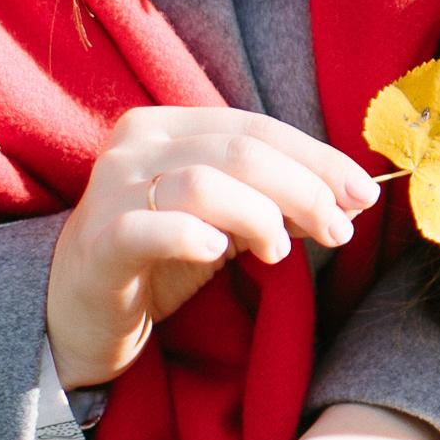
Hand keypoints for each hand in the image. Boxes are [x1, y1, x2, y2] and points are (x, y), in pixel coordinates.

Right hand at [47, 109, 379, 389]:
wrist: (75, 313)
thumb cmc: (157, 258)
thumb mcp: (225, 221)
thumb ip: (276, 200)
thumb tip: (351, 198)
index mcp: (169, 126)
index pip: (257, 128)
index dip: (317, 158)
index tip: (364, 193)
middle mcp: (137, 145)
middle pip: (239, 152)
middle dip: (304, 190)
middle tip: (340, 232)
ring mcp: (112, 191)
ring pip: (203, 182)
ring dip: (260, 216)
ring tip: (280, 252)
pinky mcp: (98, 242)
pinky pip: (147, 229)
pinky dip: (191, 236)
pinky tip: (219, 252)